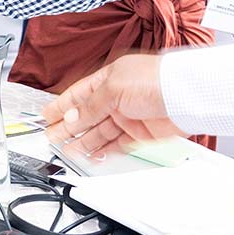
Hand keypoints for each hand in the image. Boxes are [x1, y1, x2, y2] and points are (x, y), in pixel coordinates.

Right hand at [40, 54, 187, 157]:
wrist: (186, 96)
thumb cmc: (154, 80)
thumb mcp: (112, 89)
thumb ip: (90, 106)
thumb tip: (71, 118)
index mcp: (108, 79)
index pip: (78, 94)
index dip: (62, 105)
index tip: (47, 115)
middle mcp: (117, 97)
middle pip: (87, 115)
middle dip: (68, 126)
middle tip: (52, 137)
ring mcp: (129, 115)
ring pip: (100, 131)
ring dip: (83, 141)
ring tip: (68, 151)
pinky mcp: (141, 132)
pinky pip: (117, 143)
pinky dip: (104, 150)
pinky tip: (92, 154)